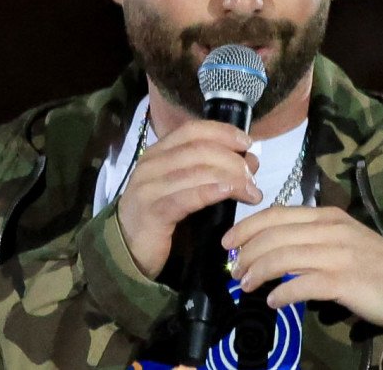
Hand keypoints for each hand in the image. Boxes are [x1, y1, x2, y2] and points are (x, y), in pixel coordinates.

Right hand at [116, 120, 262, 278]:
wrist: (129, 251)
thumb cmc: (163, 217)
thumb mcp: (186, 187)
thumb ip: (211, 171)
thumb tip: (249, 160)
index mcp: (158, 153)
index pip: (193, 130)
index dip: (224, 132)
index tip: (247, 144)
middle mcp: (151, 164)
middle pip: (200, 149)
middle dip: (233, 160)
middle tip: (253, 178)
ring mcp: (149, 187)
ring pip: (197, 171)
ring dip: (231, 178)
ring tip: (251, 193)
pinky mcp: (152, 212)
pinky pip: (187, 197)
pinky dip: (212, 191)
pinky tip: (229, 193)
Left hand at [221, 206, 382, 341]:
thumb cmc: (380, 266)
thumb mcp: (345, 240)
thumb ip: (313, 238)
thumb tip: (274, 248)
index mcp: (329, 216)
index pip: (277, 213)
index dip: (247, 226)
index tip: (228, 242)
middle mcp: (331, 230)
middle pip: (274, 234)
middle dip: (246, 252)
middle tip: (233, 270)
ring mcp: (338, 254)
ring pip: (283, 257)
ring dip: (257, 272)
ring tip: (245, 286)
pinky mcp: (345, 281)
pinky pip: (303, 284)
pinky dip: (283, 293)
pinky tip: (273, 302)